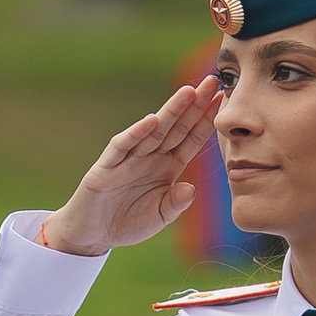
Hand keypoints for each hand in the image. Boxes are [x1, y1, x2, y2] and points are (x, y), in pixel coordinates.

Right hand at [38, 79, 223, 257]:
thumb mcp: (159, 216)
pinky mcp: (107, 166)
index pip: (190, 139)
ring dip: (171, 111)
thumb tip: (190, 189)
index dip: (206, 121)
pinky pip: (123, 146)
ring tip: (188, 92)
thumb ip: (175, 204)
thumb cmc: (128, 222)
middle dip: (194, 105)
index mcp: (168, 167)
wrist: (93, 234)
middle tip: (211, 82)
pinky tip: (151, 121)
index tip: (222, 101)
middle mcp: (150, 157)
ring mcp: (129, 159)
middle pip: (176, 127)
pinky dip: (136, 134)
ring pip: (154, 131)